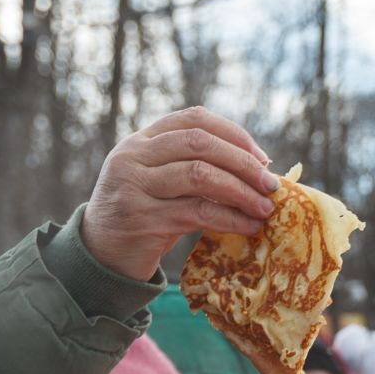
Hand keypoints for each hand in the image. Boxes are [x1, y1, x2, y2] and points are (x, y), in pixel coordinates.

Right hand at [81, 106, 280, 279]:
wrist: (102, 254)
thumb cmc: (144, 216)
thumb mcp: (161, 182)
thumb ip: (193, 166)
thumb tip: (259, 169)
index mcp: (141, 140)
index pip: (194, 119)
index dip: (234, 134)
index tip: (262, 158)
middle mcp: (133, 156)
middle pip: (199, 143)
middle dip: (243, 163)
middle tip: (272, 185)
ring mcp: (135, 186)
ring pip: (200, 175)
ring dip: (241, 191)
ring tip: (265, 208)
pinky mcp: (144, 219)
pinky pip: (198, 212)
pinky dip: (231, 218)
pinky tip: (249, 227)